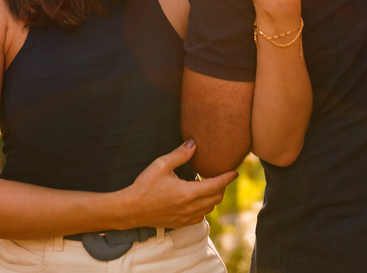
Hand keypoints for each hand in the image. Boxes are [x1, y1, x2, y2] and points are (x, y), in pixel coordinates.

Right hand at [121, 139, 237, 227]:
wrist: (131, 209)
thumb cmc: (145, 185)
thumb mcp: (162, 165)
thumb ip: (180, 154)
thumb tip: (194, 143)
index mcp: (188, 193)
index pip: (216, 185)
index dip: (227, 178)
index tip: (235, 172)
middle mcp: (191, 208)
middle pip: (216, 198)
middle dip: (222, 187)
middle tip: (220, 176)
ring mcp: (186, 218)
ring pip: (210, 208)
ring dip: (213, 197)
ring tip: (208, 186)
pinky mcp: (181, 223)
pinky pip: (200, 217)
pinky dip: (204, 208)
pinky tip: (196, 199)